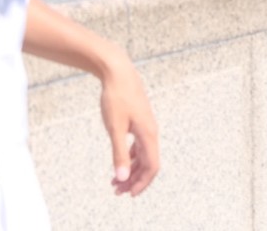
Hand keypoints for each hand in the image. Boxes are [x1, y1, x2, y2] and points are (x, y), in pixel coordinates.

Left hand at [99, 52, 160, 196]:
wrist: (118, 72)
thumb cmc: (116, 98)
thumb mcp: (115, 128)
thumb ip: (119, 154)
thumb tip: (122, 178)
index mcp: (148, 135)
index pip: (151, 167)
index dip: (142, 183)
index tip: (129, 194)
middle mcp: (151, 132)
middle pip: (147, 164)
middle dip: (134, 179)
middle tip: (117, 191)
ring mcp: (146, 126)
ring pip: (143, 155)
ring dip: (131, 169)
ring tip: (116, 181)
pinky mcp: (139, 121)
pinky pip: (139, 145)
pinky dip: (130, 157)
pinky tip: (121, 160)